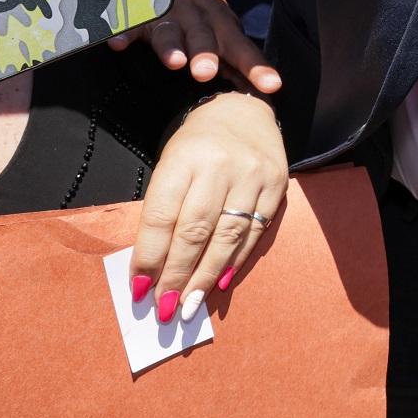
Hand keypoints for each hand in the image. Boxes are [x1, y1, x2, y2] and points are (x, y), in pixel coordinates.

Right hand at [115, 0, 280, 93]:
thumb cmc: (206, 16)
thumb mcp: (224, 32)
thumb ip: (236, 60)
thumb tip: (261, 95)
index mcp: (223, 23)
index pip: (242, 48)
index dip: (256, 67)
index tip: (271, 85)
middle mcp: (198, 16)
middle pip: (203, 35)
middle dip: (205, 53)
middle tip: (207, 73)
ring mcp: (169, 13)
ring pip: (170, 29)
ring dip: (172, 45)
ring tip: (174, 62)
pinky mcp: (141, 13)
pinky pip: (131, 23)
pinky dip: (125, 32)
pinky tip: (119, 44)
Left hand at [130, 91, 286, 323]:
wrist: (243, 110)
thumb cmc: (197, 144)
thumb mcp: (171, 164)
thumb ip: (164, 210)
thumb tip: (153, 266)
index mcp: (184, 157)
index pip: (162, 216)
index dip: (150, 256)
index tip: (140, 289)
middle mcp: (220, 165)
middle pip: (194, 231)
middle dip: (177, 275)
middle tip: (165, 307)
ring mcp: (252, 175)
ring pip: (226, 237)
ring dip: (206, 276)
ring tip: (189, 304)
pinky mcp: (277, 184)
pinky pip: (255, 232)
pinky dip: (236, 260)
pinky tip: (222, 282)